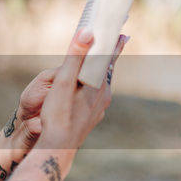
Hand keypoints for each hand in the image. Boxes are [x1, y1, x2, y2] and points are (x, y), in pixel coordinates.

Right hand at [7, 34, 125, 153]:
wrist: (58, 148)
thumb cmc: (59, 114)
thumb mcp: (64, 81)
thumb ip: (75, 56)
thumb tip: (88, 31)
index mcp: (99, 85)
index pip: (109, 59)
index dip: (114, 45)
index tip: (122, 32)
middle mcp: (103, 97)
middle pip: (105, 71)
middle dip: (105, 58)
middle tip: (108, 43)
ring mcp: (98, 109)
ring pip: (99, 86)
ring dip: (97, 74)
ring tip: (96, 65)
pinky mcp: (91, 118)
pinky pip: (93, 98)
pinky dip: (90, 88)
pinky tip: (83, 91)